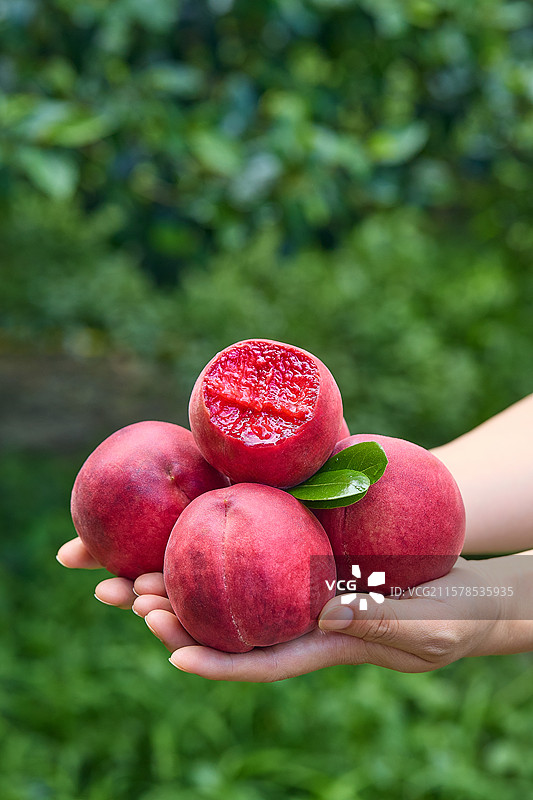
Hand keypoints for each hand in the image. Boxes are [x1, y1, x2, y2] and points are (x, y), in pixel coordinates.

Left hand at [137, 555, 532, 680]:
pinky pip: (260, 551)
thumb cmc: (446, 616)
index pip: (261, 660)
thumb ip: (372, 617)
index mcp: (320, 643)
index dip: (218, 662)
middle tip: (126, 598)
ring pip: (232, 588)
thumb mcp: (415, 622)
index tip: (173, 657)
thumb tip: (323, 608)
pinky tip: (193, 523)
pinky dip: (224, 541)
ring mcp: (299, 585)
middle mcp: (298, 615)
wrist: (458, 590)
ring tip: (134, 571)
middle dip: (175, 615)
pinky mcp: (307, 553)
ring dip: (181, 578)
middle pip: (229, 623)